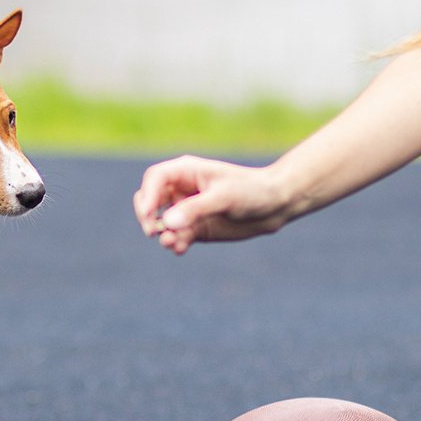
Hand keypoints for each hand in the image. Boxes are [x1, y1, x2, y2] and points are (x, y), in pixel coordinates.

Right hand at [132, 155, 292, 254]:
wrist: (274, 206)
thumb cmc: (251, 191)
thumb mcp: (224, 197)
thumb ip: (195, 209)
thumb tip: (167, 222)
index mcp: (187, 171)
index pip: (156, 179)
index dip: (147, 195)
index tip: (148, 214)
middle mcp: (183, 190)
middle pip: (150, 199)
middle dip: (147, 215)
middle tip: (152, 231)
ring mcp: (188, 210)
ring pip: (161, 222)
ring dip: (162, 234)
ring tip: (172, 243)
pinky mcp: (195, 228)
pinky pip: (176, 237)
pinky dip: (175, 244)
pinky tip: (180, 249)